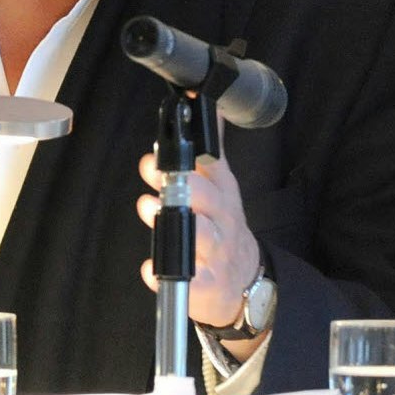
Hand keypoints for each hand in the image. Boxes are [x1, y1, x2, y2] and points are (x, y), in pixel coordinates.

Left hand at [135, 145, 261, 334]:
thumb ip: (210, 152)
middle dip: (183, 186)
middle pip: (207, 199)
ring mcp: (216, 254)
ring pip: (200, 236)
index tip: (164, 145)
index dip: (189, 155)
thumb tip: (208, 108)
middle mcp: (222, 221)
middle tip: (160, 178)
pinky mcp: (208, 287)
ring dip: (172, 222)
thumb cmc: (223, 228)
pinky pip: (188, 283)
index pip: (212, 168)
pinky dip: (164, 274)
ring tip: (149, 208)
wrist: (244, 282)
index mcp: (223, 194)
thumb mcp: (222, 188)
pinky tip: (149, 267)